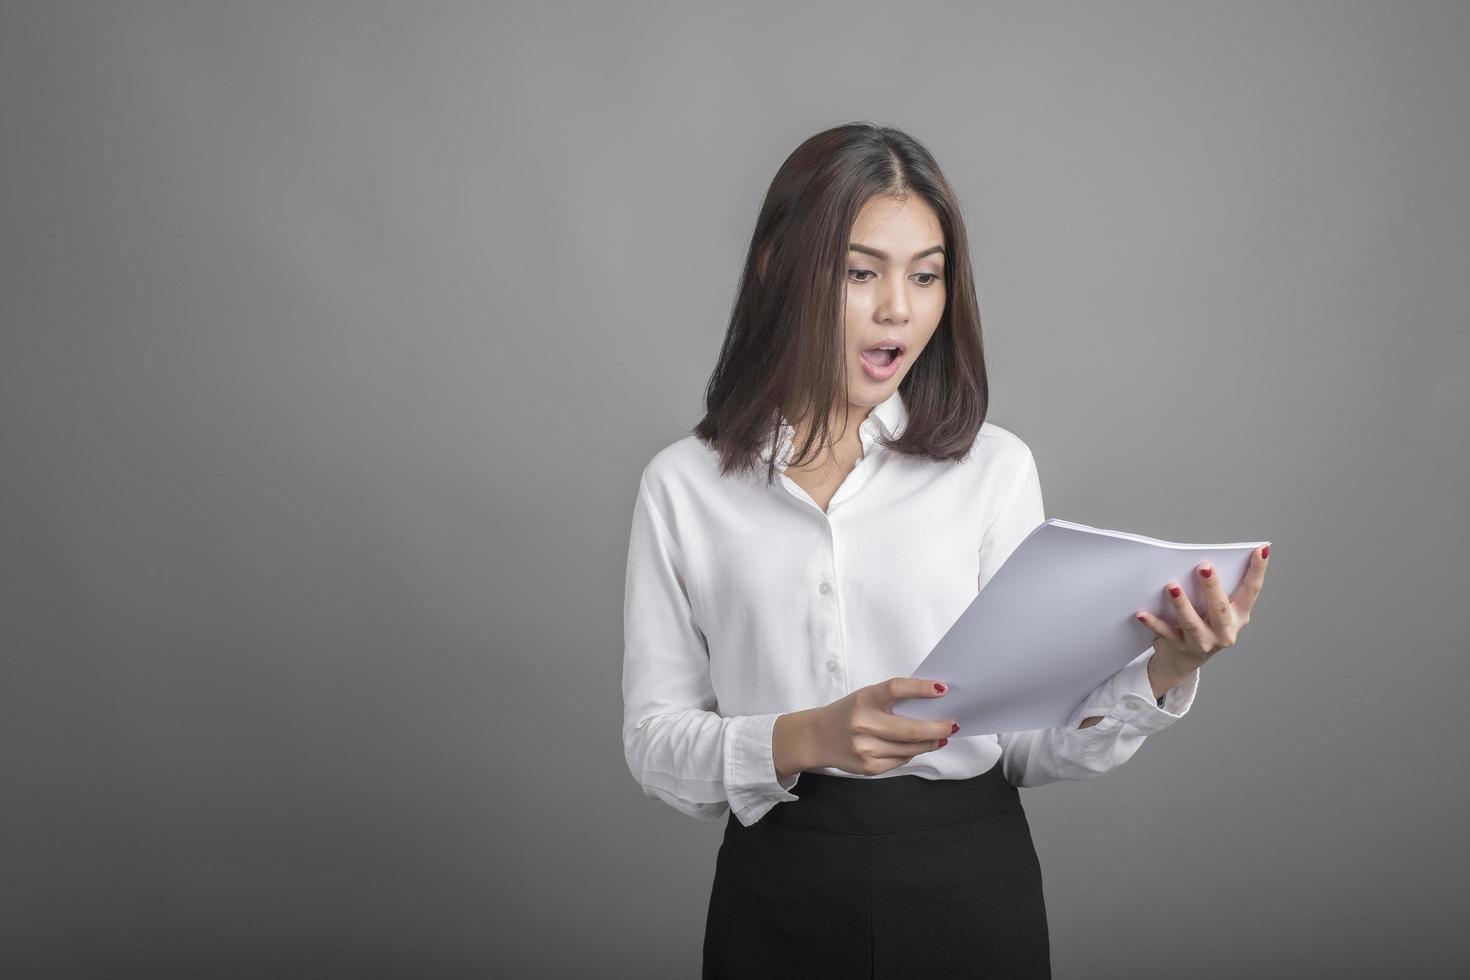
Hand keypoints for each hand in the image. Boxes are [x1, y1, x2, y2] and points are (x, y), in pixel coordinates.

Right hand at [803, 677, 958, 776]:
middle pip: (910, 729)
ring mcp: (865, 749)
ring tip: (941, 736)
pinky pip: (901, 760)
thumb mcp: (864, 698)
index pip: (896, 689)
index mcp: (863, 700)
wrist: (815, 738)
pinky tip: (918, 747)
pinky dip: (913, 753)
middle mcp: (863, 724)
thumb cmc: (846, 713)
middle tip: (952, 724)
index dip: (921, 688)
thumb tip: (931, 704)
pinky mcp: (868, 768)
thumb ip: (892, 700)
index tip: (942, 689)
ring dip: (930, 743)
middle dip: (938, 728)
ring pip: (910, 749)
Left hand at [1135, 545, 1270, 674]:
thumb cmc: (1204, 624)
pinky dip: (1154, 623)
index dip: (1258, 571)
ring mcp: (1202, 642)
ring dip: (1182, 605)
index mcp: (1239, 616)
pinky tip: (1142, 613)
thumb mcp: (1218, 609)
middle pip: (1220, 609)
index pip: (1251, 591)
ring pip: (1192, 624)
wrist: (1184, 660)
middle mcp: (1224, 632)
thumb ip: (1219, 588)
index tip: (1261, 550)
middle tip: (1204, 567)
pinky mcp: (1179, 647)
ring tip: (1172, 587)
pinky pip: (1165, 633)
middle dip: (1212, 587)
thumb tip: (1209, 559)